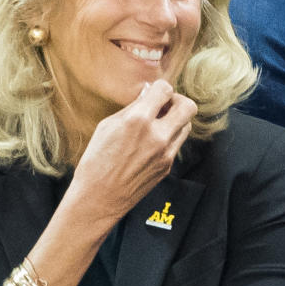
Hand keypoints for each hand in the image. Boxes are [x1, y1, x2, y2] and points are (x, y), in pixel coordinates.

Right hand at [69, 80, 197, 226]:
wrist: (100, 197)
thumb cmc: (96, 160)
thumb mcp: (107, 126)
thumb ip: (132, 108)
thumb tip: (147, 94)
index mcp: (138, 120)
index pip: (165, 90)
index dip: (160, 88)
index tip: (154, 92)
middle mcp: (157, 135)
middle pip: (188, 107)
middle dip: (178, 101)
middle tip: (165, 105)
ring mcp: (166, 153)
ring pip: (186, 126)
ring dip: (176, 120)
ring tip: (158, 123)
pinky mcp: (168, 166)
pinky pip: (176, 143)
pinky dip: (169, 137)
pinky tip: (152, 141)